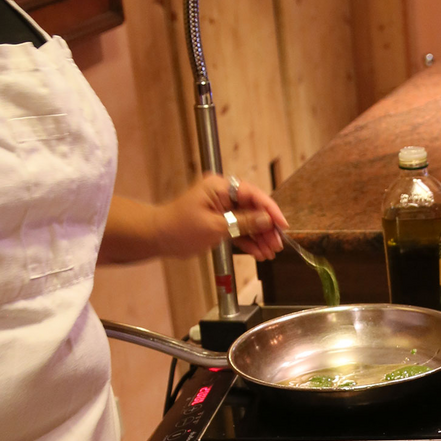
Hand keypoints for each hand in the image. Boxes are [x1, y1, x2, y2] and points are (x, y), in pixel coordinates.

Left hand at [154, 174, 288, 260]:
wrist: (158, 238)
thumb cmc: (179, 227)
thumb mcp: (215, 226)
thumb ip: (244, 223)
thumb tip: (266, 220)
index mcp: (221, 187)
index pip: (254, 195)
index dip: (270, 210)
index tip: (282, 225)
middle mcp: (224, 195)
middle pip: (254, 210)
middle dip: (267, 228)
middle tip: (277, 244)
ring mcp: (223, 209)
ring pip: (249, 222)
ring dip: (260, 238)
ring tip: (270, 253)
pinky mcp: (221, 222)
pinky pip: (240, 231)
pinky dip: (249, 242)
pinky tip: (259, 253)